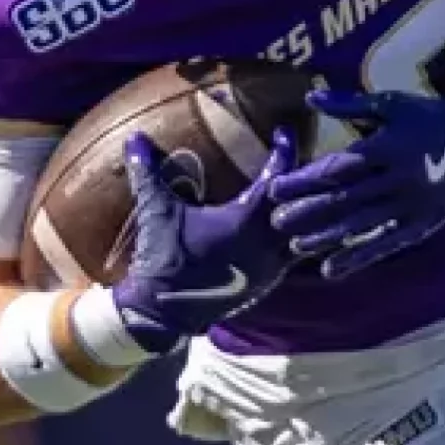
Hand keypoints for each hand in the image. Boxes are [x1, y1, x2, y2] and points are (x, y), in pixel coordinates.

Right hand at [110, 128, 296, 352]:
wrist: (163, 312)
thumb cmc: (164, 258)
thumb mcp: (156, 212)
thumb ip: (148, 172)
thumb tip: (134, 137)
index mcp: (245, 221)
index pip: (278, 178)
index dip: (285, 152)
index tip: (286, 132)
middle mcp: (267, 244)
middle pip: (305, 205)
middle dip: (308, 180)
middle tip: (309, 156)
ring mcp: (272, 267)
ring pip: (309, 233)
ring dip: (309, 210)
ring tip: (308, 189)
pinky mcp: (269, 283)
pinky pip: (299, 255)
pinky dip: (303, 236)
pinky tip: (298, 223)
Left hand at [268, 86, 444, 278]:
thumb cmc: (428, 118)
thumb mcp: (393, 104)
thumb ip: (350, 104)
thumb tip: (310, 98)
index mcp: (388, 147)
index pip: (339, 167)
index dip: (305, 179)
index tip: (275, 188)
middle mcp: (398, 179)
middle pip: (346, 199)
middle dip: (309, 211)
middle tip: (275, 221)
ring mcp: (410, 206)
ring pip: (362, 225)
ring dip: (327, 237)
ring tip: (296, 246)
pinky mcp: (420, 225)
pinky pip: (385, 244)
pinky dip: (358, 257)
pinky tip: (332, 269)